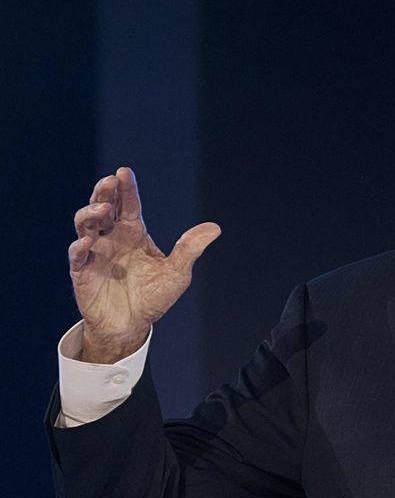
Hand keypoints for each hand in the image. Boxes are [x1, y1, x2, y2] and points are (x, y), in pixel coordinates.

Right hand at [68, 167, 220, 362]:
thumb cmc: (153, 296)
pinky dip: (79, 247)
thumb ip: (190, 249)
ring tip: (103, 209)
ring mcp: (95, 252)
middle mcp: (112, 237)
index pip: (128, 205)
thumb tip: (215, 228)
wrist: (132, 325)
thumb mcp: (177, 272)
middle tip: (110, 181)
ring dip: (90, 213)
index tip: (124, 172)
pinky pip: (77, 255)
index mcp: (133, 233)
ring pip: (85, 224)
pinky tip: (88, 243)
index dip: (125, 188)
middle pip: (102, 206)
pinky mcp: (82, 271)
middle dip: (104, 192)